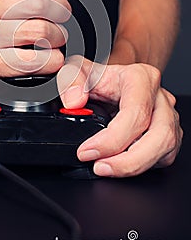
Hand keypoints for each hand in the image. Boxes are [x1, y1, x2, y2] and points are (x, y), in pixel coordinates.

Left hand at [57, 57, 182, 176]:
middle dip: (128, 161)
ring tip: (105, 168)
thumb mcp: (75, 71)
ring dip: (134, 166)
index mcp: (141, 78)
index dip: (112, 138)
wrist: (110, 82)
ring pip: (165, 150)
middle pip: (159, 136)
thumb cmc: (97, 77)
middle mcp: (160, 98)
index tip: (86, 151)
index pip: (136, 112)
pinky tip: (118, 165)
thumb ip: (70, 80)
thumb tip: (74, 102)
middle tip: (98, 166)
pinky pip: (163, 157)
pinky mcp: (168, 136)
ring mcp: (168, 118)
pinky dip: (140, 166)